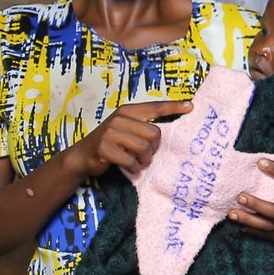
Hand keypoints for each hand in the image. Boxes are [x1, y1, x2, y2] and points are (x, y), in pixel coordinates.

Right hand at [68, 100, 190, 176]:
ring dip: (144, 160)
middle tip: (146, 155)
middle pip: (154, 133)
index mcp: (127, 111)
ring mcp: (110, 132)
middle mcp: (119, 118)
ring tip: (138, 162)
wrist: (83, 155)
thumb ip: (143, 126)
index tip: (190, 107)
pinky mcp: (104, 148)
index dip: (173, 107)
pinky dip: (133, 167)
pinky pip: (130, 160)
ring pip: (144, 147)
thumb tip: (171, 127)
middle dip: (153, 148)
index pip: (155, 107)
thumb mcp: (126, 129)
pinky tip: (129, 167)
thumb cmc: (111, 143)